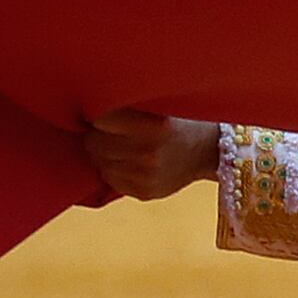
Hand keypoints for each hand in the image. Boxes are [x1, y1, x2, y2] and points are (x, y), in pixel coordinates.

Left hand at [82, 110, 221, 198]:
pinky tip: (130, 160)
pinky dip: (114, 169)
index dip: (97, 112)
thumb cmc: (180, 119)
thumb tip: (87, 109)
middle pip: (94, 143)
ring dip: (104, 153)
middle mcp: (149, 154)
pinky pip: (109, 179)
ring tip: (123, 143)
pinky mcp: (143, 192)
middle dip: (98, 134)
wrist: (209, 150)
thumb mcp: (161, 105)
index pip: (100, 119)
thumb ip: (130, 105)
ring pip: (98, 162)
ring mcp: (146, 176)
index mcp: (155, 128)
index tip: (103, 108)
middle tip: (112, 128)